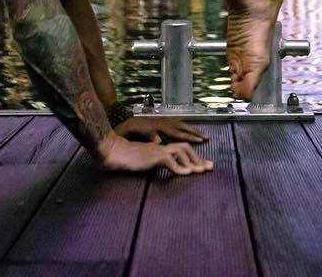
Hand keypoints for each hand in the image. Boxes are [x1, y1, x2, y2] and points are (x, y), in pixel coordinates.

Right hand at [97, 134, 212, 174]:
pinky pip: (169, 160)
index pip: (179, 148)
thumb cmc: (124, 157)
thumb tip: (161, 168)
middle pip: (184, 147)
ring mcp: (157, 149)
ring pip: (181, 151)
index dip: (192, 156)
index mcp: (158, 147)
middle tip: (209, 167)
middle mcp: (160, 146)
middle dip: (198, 157)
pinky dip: (179, 167)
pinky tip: (186, 174)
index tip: (201, 165)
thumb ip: (152, 163)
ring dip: (192, 161)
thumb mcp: (142, 162)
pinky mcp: (152, 155)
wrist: (112, 151)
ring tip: (201, 171)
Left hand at [114, 116, 207, 144]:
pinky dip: (184, 127)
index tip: (200, 140)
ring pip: (180, 124)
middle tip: (206, 137)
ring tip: (201, 134)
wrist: (121, 118)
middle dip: (194, 132)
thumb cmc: (126, 129)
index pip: (177, 132)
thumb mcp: (135, 132)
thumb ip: (147, 136)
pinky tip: (187, 131)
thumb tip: (160, 141)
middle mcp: (162, 121)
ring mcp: (161, 120)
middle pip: (182, 126)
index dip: (189, 136)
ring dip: (191, 129)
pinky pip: (175, 124)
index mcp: (158, 126)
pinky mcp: (159, 121)